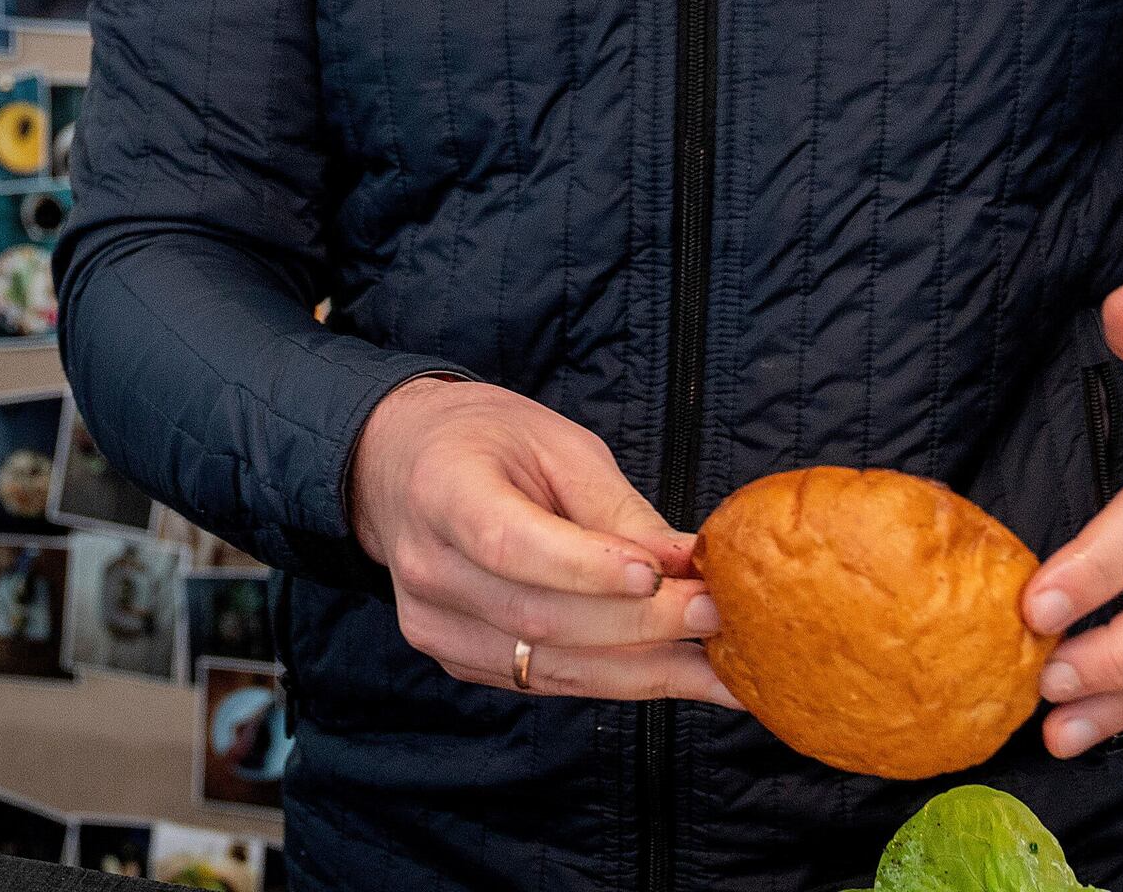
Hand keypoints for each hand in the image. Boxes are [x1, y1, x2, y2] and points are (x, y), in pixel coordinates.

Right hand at [349, 376, 737, 706]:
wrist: (401, 465)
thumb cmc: (487, 441)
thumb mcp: (556, 444)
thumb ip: (617, 508)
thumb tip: (690, 562)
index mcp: (443, 492)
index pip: (510, 545)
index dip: (585, 568)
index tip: (660, 574)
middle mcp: (427, 569)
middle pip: (541, 617)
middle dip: (643, 624)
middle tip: (719, 615)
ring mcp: (436, 625)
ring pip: (550, 666)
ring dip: (645, 670)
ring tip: (722, 668)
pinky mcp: (456, 658)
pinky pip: (544, 681)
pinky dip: (616, 680)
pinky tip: (675, 675)